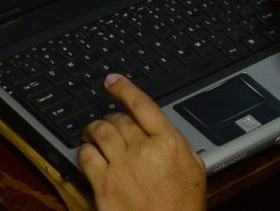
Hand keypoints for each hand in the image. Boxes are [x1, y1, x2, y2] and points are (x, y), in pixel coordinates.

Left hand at [78, 74, 205, 210]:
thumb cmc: (183, 207)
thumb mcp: (195, 169)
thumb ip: (177, 144)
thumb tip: (163, 128)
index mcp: (169, 142)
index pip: (142, 105)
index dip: (124, 88)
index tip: (113, 80)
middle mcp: (144, 150)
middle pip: (119, 119)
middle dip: (112, 116)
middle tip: (111, 120)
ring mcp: (121, 166)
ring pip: (100, 132)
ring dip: (94, 128)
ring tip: (93, 130)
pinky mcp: (103, 185)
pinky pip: (86, 156)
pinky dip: (84, 149)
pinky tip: (87, 151)